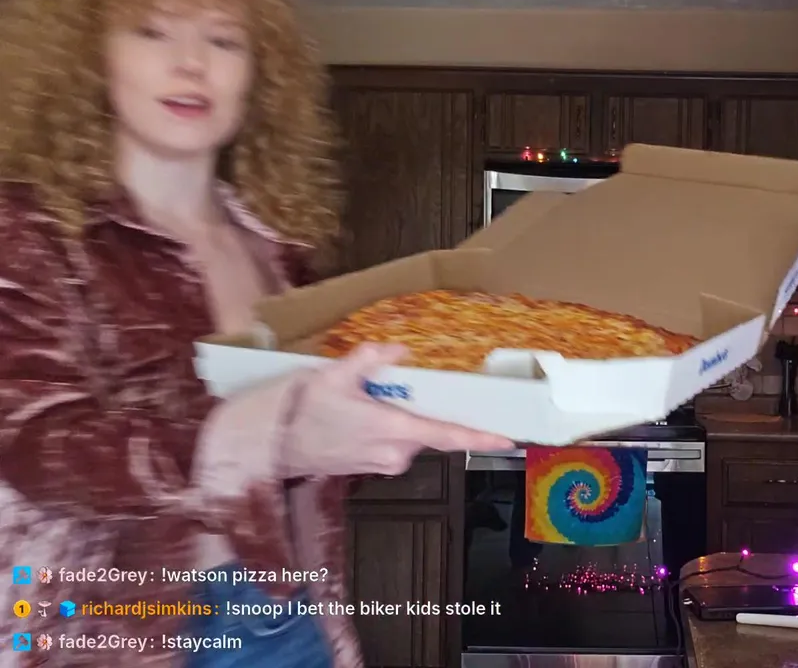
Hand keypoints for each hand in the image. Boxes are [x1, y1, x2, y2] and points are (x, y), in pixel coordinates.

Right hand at [277, 343, 513, 476]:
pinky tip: (357, 415)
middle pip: (426, 430)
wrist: (268, 444)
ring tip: (362, 401)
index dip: (479, 438)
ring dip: (398, 418)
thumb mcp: (334, 373)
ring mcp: (380, 465)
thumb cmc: (300, 408)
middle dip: (418, 409)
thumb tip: (400, 350)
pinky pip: (391, 445)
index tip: (506, 440)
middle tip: (389, 389)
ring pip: (408, 436)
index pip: (445, 436)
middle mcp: (392, 454)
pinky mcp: (369, 469)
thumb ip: (371, 358)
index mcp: (392, 430)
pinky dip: (386, 429)